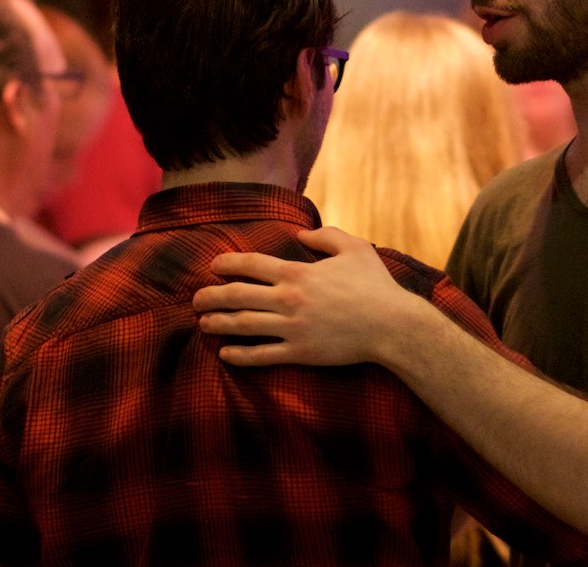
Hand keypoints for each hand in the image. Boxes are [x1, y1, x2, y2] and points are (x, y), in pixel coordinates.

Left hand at [193, 226, 416, 366]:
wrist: (392, 326)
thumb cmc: (375, 285)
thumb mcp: (354, 248)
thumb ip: (325, 236)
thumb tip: (301, 233)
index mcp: (298, 273)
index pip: (251, 265)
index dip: (227, 264)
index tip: (213, 265)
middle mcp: (289, 299)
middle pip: (237, 296)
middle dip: (211, 296)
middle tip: (195, 299)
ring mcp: (292, 328)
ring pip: (243, 326)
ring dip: (218, 324)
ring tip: (202, 323)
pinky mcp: (300, 352)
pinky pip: (262, 355)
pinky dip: (240, 355)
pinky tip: (225, 353)